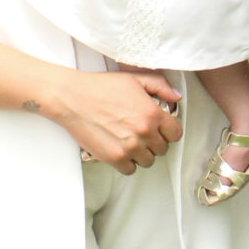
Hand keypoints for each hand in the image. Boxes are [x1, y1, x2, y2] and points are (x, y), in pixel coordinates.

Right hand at [58, 69, 181, 171]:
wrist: (73, 98)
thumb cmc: (100, 87)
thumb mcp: (134, 79)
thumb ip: (160, 86)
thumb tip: (176, 97)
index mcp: (152, 113)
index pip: (176, 134)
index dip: (168, 131)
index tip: (160, 129)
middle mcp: (144, 132)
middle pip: (162, 149)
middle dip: (154, 142)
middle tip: (140, 133)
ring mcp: (130, 147)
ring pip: (148, 161)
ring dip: (141, 153)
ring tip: (129, 141)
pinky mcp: (115, 158)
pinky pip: (130, 169)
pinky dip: (126, 162)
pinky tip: (119, 149)